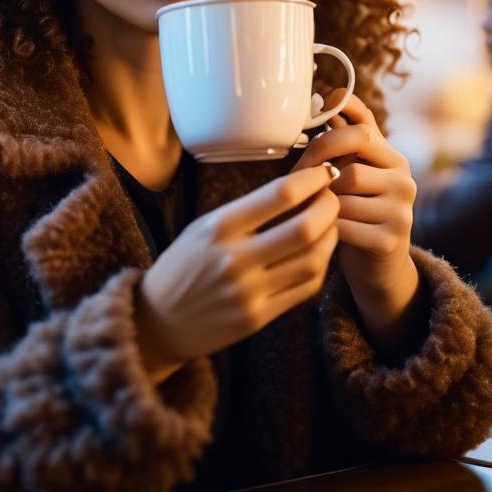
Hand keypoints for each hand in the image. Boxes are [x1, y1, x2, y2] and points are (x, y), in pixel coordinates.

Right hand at [134, 163, 339, 382]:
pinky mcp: (257, 318)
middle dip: (329, 207)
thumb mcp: (203, 227)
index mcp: (219, 227)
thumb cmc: (184, 265)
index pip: (280, 195)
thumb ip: (246, 211)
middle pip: (305, 228)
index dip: (312, 179)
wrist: (158, 320)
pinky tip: (318, 254)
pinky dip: (320, 266)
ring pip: (313, 260)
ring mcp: (248, 292)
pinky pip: (305, 288)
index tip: (324, 171)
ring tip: (330, 224)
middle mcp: (235, 259)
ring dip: (330, 237)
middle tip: (333, 197)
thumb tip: (296, 188)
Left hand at [292, 91, 417, 305]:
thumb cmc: (356, 212)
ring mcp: (402, 211)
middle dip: (318, 173)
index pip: (362, 130)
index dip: (327, 135)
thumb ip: (346, 137)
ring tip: (313, 210)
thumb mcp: (355, 171)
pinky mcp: (391, 240)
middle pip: (350, 165)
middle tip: (299, 184)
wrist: (377, 268)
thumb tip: (328, 94)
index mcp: (394, 159)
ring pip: (343, 197)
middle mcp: (404, 181)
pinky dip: (326, 228)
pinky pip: (344, 225)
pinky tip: (324, 231)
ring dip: (320, 204)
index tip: (306, 139)